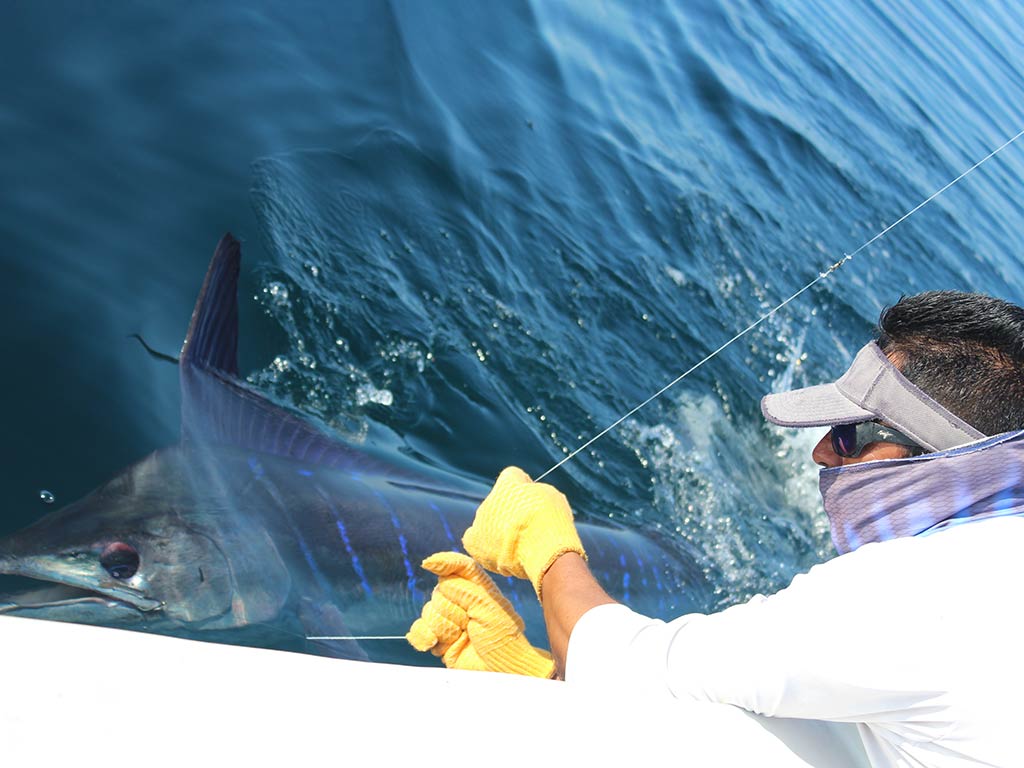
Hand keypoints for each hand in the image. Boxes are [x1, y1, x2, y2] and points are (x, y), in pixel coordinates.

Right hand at [406, 552, 554, 677]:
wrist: (499, 671)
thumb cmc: (501, 639)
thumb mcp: (487, 608)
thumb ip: (463, 589)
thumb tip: (436, 571)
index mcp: (478, 588)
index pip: (459, 566)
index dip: (443, 562)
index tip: (428, 564)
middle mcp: (461, 602)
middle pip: (439, 593)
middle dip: (451, 612)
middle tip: (469, 625)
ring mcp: (449, 621)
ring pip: (428, 613)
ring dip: (442, 628)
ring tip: (461, 638)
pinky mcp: (439, 640)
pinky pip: (418, 631)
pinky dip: (422, 637)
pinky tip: (434, 643)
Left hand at [462, 466, 585, 600]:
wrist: (542, 550)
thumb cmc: (550, 522)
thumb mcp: (551, 496)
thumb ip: (536, 492)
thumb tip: (530, 497)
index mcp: (508, 482)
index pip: (512, 476)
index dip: (524, 486)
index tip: (533, 499)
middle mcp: (489, 498)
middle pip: (499, 501)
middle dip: (511, 510)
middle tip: (527, 526)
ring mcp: (480, 521)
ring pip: (488, 521)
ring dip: (499, 528)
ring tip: (518, 544)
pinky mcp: (474, 542)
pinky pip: (474, 539)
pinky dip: (485, 544)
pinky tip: (499, 551)